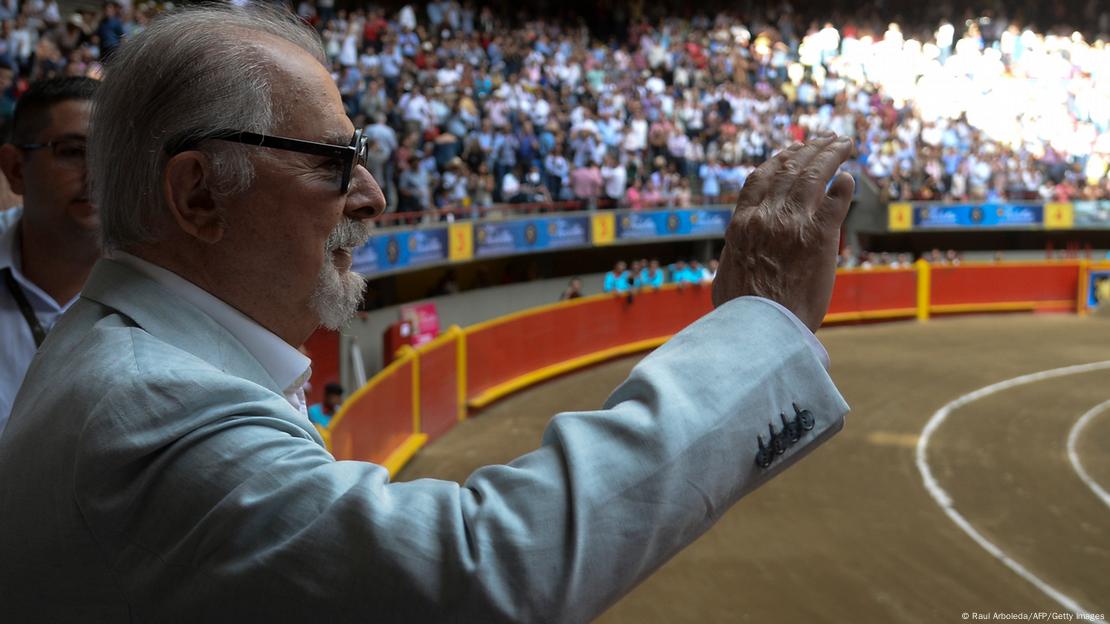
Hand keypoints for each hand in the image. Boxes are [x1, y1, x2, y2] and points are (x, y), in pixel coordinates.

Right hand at [712, 135, 855, 331]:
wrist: (762, 330)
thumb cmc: (742, 313)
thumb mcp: (727, 273)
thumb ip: (737, 251)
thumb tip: (738, 249)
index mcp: (742, 223)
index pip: (759, 178)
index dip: (778, 160)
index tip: (791, 151)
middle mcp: (766, 216)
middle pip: (789, 168)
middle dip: (809, 148)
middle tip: (824, 139)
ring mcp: (793, 223)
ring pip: (814, 174)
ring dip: (830, 155)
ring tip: (843, 143)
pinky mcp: (820, 237)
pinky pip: (836, 200)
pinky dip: (843, 185)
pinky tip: (849, 178)